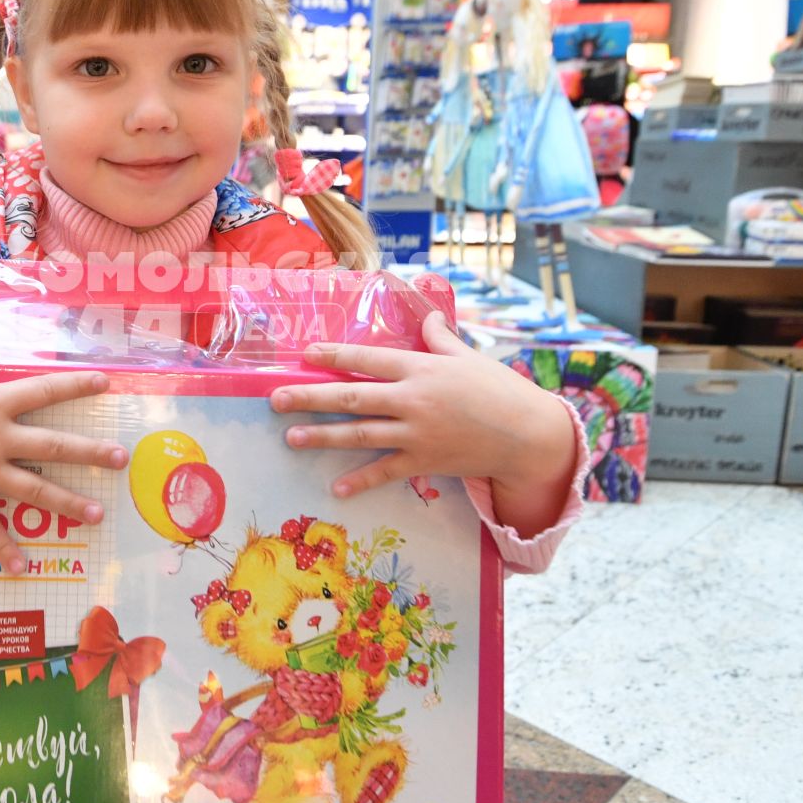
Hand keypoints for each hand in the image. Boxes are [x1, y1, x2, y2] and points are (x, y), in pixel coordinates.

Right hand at [0, 301, 127, 573]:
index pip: (43, 391)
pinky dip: (6, 550)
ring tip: (98, 516)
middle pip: (53, 447)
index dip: (76, 385)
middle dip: (90, 454)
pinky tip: (25, 569)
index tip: (106, 383)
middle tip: (120, 459)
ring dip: (68, 504)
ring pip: (35, 492)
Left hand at [268, 310, 575, 538]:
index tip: (305, 353)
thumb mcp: (468, 358)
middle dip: (311, 397)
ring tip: (291, 437)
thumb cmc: (498, 390)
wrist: (527, 435)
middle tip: (276, 399)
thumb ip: (440, 338)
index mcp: (421, 369)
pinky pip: (386, 472)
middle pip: (353, 396)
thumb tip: (426, 315)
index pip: (369, 358)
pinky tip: (336, 486)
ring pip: (361, 434)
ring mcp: (417, 433)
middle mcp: (413, 400)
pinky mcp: (425, 461)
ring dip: (323, 436)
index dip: (335, 354)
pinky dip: (361, 480)